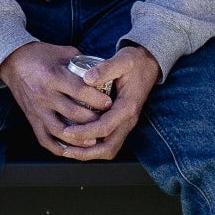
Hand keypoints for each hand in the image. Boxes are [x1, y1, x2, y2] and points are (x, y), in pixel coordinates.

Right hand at [0, 41, 114, 157]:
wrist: (13, 62)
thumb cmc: (40, 56)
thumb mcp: (63, 52)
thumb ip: (83, 63)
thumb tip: (105, 73)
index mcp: (52, 76)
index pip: (78, 90)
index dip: (96, 99)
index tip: (109, 103)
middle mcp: (43, 95)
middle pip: (72, 113)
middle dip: (92, 120)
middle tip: (107, 122)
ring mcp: (36, 109)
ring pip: (59, 130)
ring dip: (77, 138)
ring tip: (93, 140)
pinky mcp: (31, 119)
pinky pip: (44, 139)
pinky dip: (58, 148)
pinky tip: (71, 150)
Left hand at [57, 43, 159, 161]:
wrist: (148, 64)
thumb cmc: (134, 62)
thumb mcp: (122, 60)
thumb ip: (105, 69)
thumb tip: (87, 79)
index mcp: (128, 107)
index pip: (105, 127)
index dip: (85, 132)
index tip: (67, 132)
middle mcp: (128, 120)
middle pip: (108, 147)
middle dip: (86, 152)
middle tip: (66, 149)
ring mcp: (126, 124)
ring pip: (109, 149)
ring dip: (89, 154)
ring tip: (69, 151)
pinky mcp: (121, 124)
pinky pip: (108, 143)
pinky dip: (93, 148)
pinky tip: (78, 144)